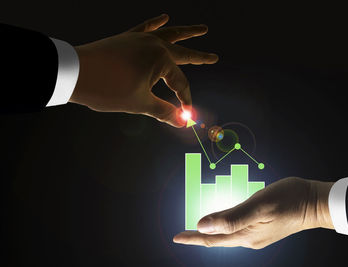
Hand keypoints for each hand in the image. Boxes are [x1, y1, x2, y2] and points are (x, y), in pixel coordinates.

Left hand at [69, 14, 217, 126]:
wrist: (75, 72)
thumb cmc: (107, 89)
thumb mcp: (139, 103)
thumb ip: (164, 111)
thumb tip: (183, 122)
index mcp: (161, 60)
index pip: (180, 83)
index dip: (184, 101)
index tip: (186, 116)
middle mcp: (154, 45)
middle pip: (182, 53)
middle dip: (199, 57)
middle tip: (214, 57)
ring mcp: (140, 38)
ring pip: (169, 33)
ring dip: (186, 32)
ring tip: (202, 29)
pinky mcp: (128, 37)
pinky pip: (146, 27)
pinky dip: (156, 23)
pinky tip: (164, 17)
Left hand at [173, 177, 333, 248]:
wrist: (315, 202)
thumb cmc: (289, 199)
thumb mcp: (258, 206)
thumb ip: (231, 217)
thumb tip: (202, 225)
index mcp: (246, 235)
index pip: (213, 239)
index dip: (193, 237)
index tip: (176, 236)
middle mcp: (250, 239)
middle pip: (219, 240)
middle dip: (200, 237)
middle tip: (184, 233)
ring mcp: (258, 235)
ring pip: (228, 235)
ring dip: (212, 233)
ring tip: (199, 229)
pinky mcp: (264, 228)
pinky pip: (239, 230)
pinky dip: (226, 227)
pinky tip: (224, 222)